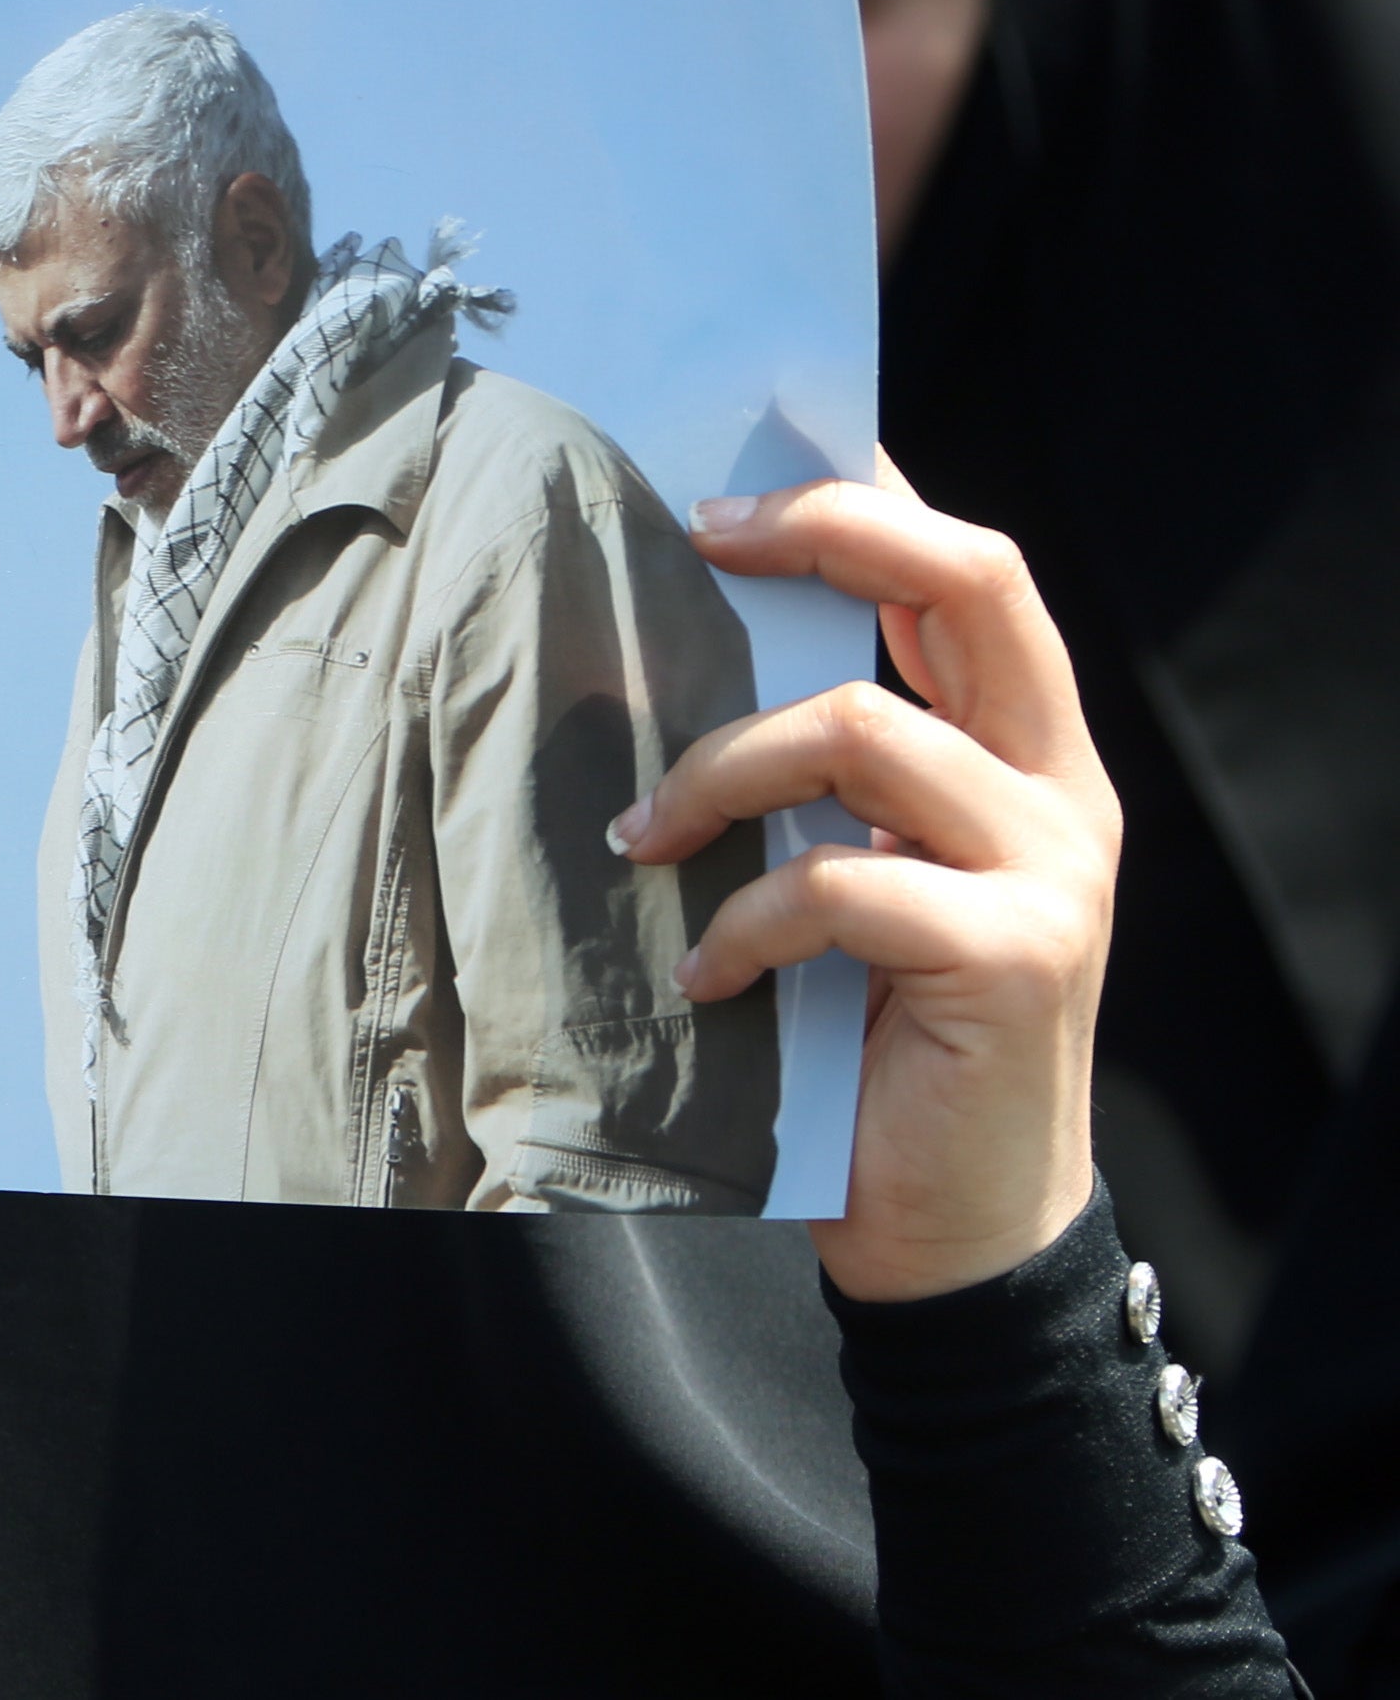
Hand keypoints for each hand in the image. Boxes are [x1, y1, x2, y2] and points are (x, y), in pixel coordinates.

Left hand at [614, 454, 1117, 1300]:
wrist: (950, 1228)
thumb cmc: (868, 1042)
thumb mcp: (848, 876)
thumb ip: (817, 779)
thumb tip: (674, 653)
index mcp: (1023, 751)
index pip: (968, 571)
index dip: (866, 498)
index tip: (737, 473)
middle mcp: (1059, 790)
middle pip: (974, 580)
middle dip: (831, 532)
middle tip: (703, 534)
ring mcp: (1051, 870)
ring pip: (866, 732)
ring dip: (718, 773)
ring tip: (640, 844)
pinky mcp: (1016, 957)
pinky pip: (843, 885)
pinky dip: (744, 922)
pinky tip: (707, 977)